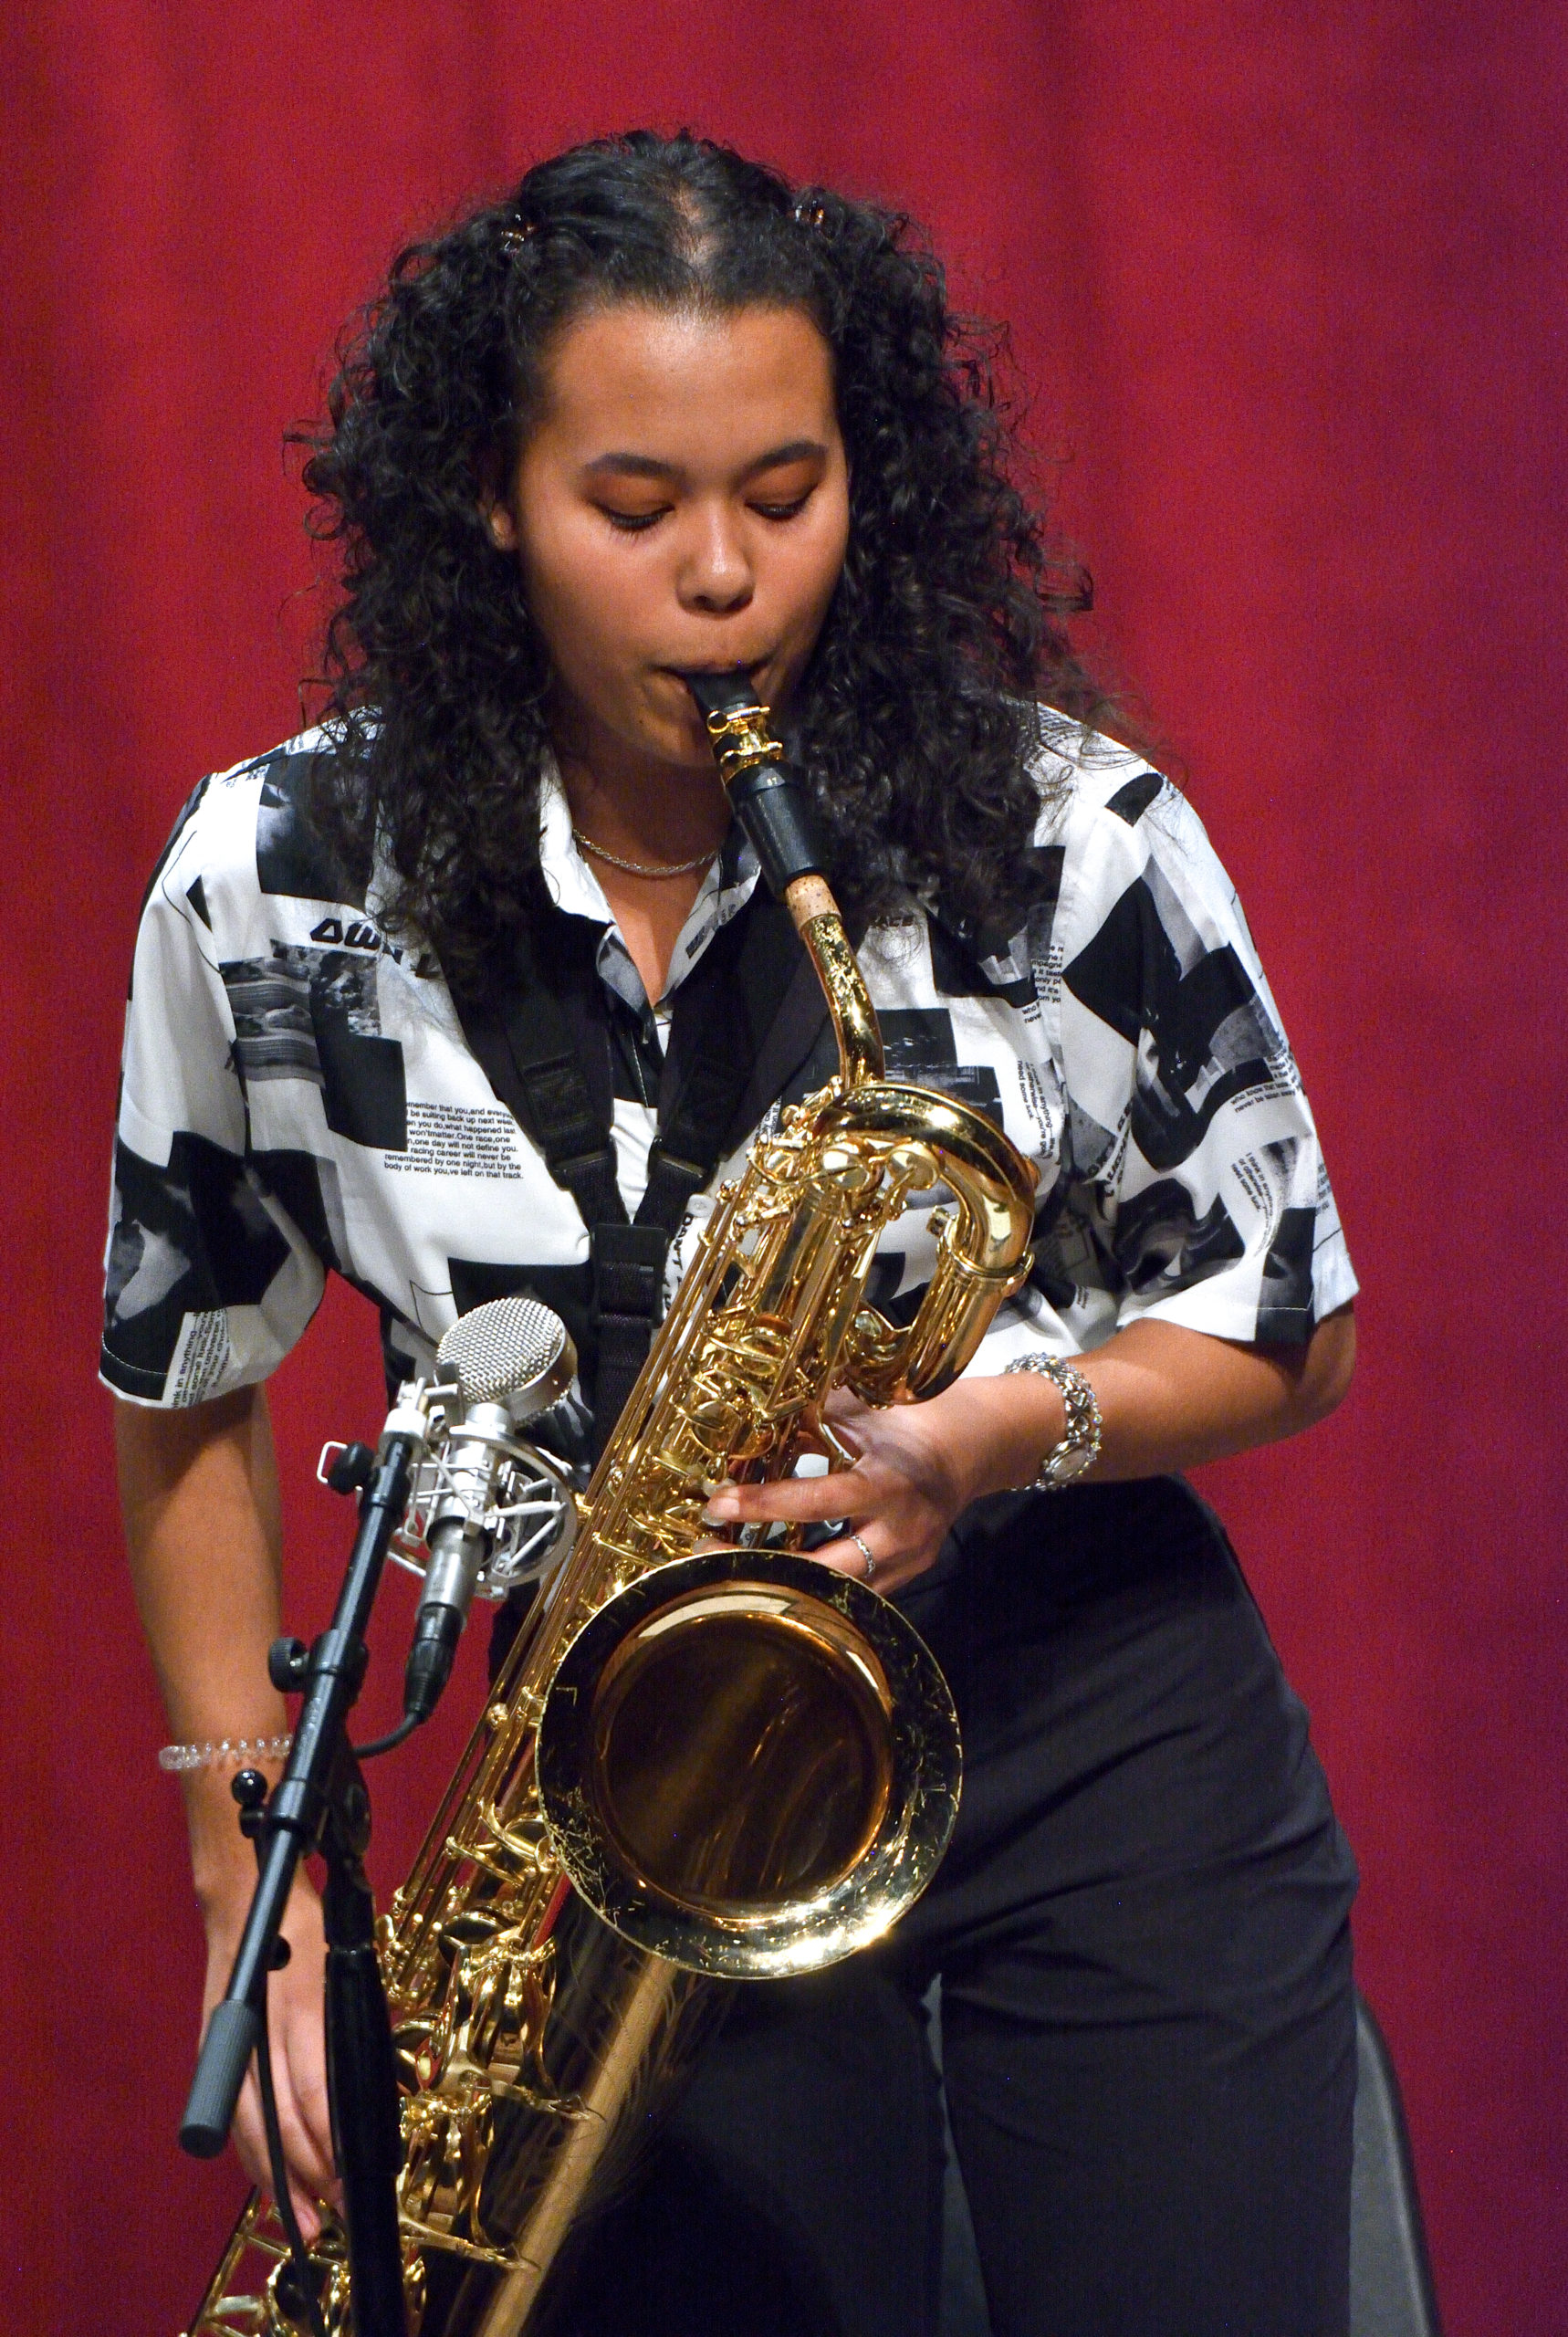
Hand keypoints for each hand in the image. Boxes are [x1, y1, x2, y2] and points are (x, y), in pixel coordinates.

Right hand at [201, 1873, 339, 2240]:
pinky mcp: (213, 2053)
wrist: (242, 1899)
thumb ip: (353, 2026)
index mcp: (299, 2006)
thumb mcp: (341, 1964)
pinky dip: (254, 2156)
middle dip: (311, 2174)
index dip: (332, 2143)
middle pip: (281, 2120)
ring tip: (306, 2220)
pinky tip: (272, 2184)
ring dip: (279, 2180)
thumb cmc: (305, 1928)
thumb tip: (378, 2093)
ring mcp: (229, 2045)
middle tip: (340, 2213)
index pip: (314, 2092)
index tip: (356, 2180)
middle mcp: (260, 2032)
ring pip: (252, 2130)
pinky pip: (236, 2118)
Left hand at [701, 1376, 1062, 1594]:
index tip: (717, 1504)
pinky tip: (774, 1576)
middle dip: (763, 1568)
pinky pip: (852, 1593)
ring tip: (728, 1569)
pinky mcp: (906, 1579)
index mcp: (886, 1484)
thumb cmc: (907, 1426)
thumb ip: (809, 1421)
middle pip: (824, 1571)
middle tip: (708, 1554)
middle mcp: (898, 1533)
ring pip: (835, 1593)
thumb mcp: (862, 1414)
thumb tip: (747, 1427)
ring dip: (781, 1583)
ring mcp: (905, 1564)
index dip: (763, 1504)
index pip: (816, 1501)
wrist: (971, 1450)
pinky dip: (813, 1586)